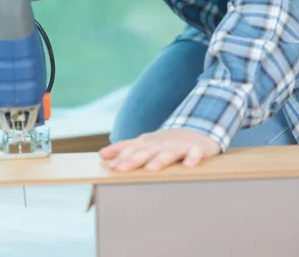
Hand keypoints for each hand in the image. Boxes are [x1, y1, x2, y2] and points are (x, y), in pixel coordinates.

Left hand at [99, 129, 220, 171]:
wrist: (197, 130)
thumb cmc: (165, 142)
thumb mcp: (144, 143)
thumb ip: (124, 148)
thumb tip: (101, 154)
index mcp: (148, 143)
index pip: (132, 149)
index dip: (121, 157)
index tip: (111, 167)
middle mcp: (161, 144)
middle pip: (146, 152)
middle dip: (133, 160)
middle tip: (121, 169)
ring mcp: (179, 146)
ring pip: (168, 153)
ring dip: (159, 160)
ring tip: (150, 169)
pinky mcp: (196, 149)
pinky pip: (194, 154)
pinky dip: (192, 158)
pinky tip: (188, 166)